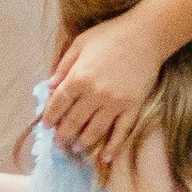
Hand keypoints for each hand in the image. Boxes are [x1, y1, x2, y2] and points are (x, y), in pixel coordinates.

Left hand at [47, 4, 162, 163]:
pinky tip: (106, 157)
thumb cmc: (110, 35)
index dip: (50, 116)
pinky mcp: (132, 107)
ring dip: (83, 142)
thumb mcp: (80, 43)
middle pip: (74, 121)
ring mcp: (115, 104)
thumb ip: (64, 65)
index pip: (58, 103)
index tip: (46, 125)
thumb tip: (49, 85)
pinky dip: (113, 147)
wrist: (146, 35)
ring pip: (95, 130)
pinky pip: (121, 132)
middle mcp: (94, 94)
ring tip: (76, 148)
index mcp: (79, 77)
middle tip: (58, 143)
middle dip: (63, 134)